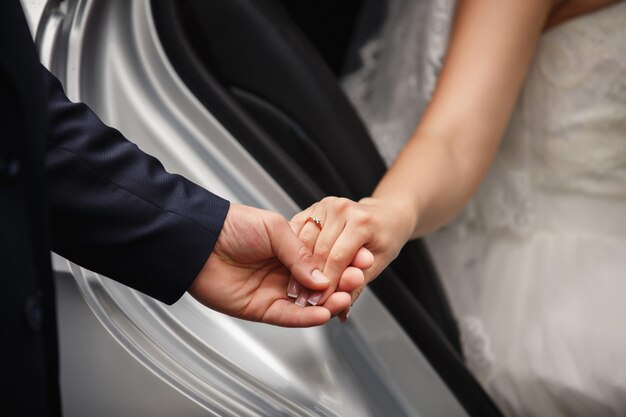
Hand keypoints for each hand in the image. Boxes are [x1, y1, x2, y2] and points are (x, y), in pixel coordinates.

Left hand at [188, 204, 352, 326]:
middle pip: (319, 284)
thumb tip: (322, 277)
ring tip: (346, 296)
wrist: (199, 239)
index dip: (341, 263)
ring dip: (329, 302)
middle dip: (340, 283)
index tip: (361, 261)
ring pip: (308, 303)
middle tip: (356, 279)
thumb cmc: (232, 226)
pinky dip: (308, 317)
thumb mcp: (275, 228)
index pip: (322, 261)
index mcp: (288, 250)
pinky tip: (325, 312)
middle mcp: (282, 272)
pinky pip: (290, 316)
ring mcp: (273, 291)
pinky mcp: (261, 309)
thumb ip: (300, 253)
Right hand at [291, 197, 415, 309]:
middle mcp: (341, 209)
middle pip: (318, 251)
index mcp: (361, 222)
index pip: (338, 258)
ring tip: (297, 290)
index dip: (327, 284)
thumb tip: (341, 312)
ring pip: (303, 242)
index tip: (319, 304)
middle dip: (310, 280)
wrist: (385, 215)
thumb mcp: (378, 264)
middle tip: (305, 301)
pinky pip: (297, 232)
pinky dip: (293, 252)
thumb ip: (356, 287)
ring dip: (297, 268)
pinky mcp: (313, 207)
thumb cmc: (385, 237)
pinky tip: (291, 269)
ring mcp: (325, 205)